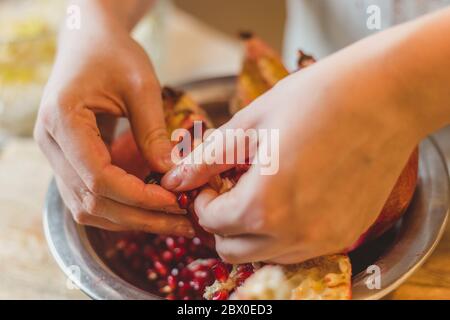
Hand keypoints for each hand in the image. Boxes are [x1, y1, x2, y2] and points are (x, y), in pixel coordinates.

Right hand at [35, 16, 192, 236]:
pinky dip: (120, 208)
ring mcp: (56, 155)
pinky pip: (89, 197)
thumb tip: (171, 176)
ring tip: (170, 220)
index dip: (138, 196)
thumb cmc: (114, 54)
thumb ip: (153, 133)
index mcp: (63, 119)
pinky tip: (150, 208)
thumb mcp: (141, 86)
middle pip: (90, 201)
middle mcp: (51, 143)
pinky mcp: (69, 160)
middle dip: (139, 217)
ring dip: (130, 219)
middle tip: (181, 221)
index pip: (98, 177)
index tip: (174, 201)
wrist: (89, 42)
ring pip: (87, 207)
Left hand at [162, 44, 424, 262]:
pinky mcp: (345, 235)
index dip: (203, 201)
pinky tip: (293, 197)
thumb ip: (206, 160)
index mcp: (262, 207)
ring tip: (263, 190)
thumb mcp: (249, 125)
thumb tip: (174, 181)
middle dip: (222, 222)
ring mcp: (322, 239)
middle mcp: (292, 235)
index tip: (212, 181)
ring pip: (265, 255)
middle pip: (232, 250)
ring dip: (252, 230)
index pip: (211, 223)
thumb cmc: (314, 100)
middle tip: (232, 188)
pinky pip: (299, 249)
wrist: (384, 97)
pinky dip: (284, 232)